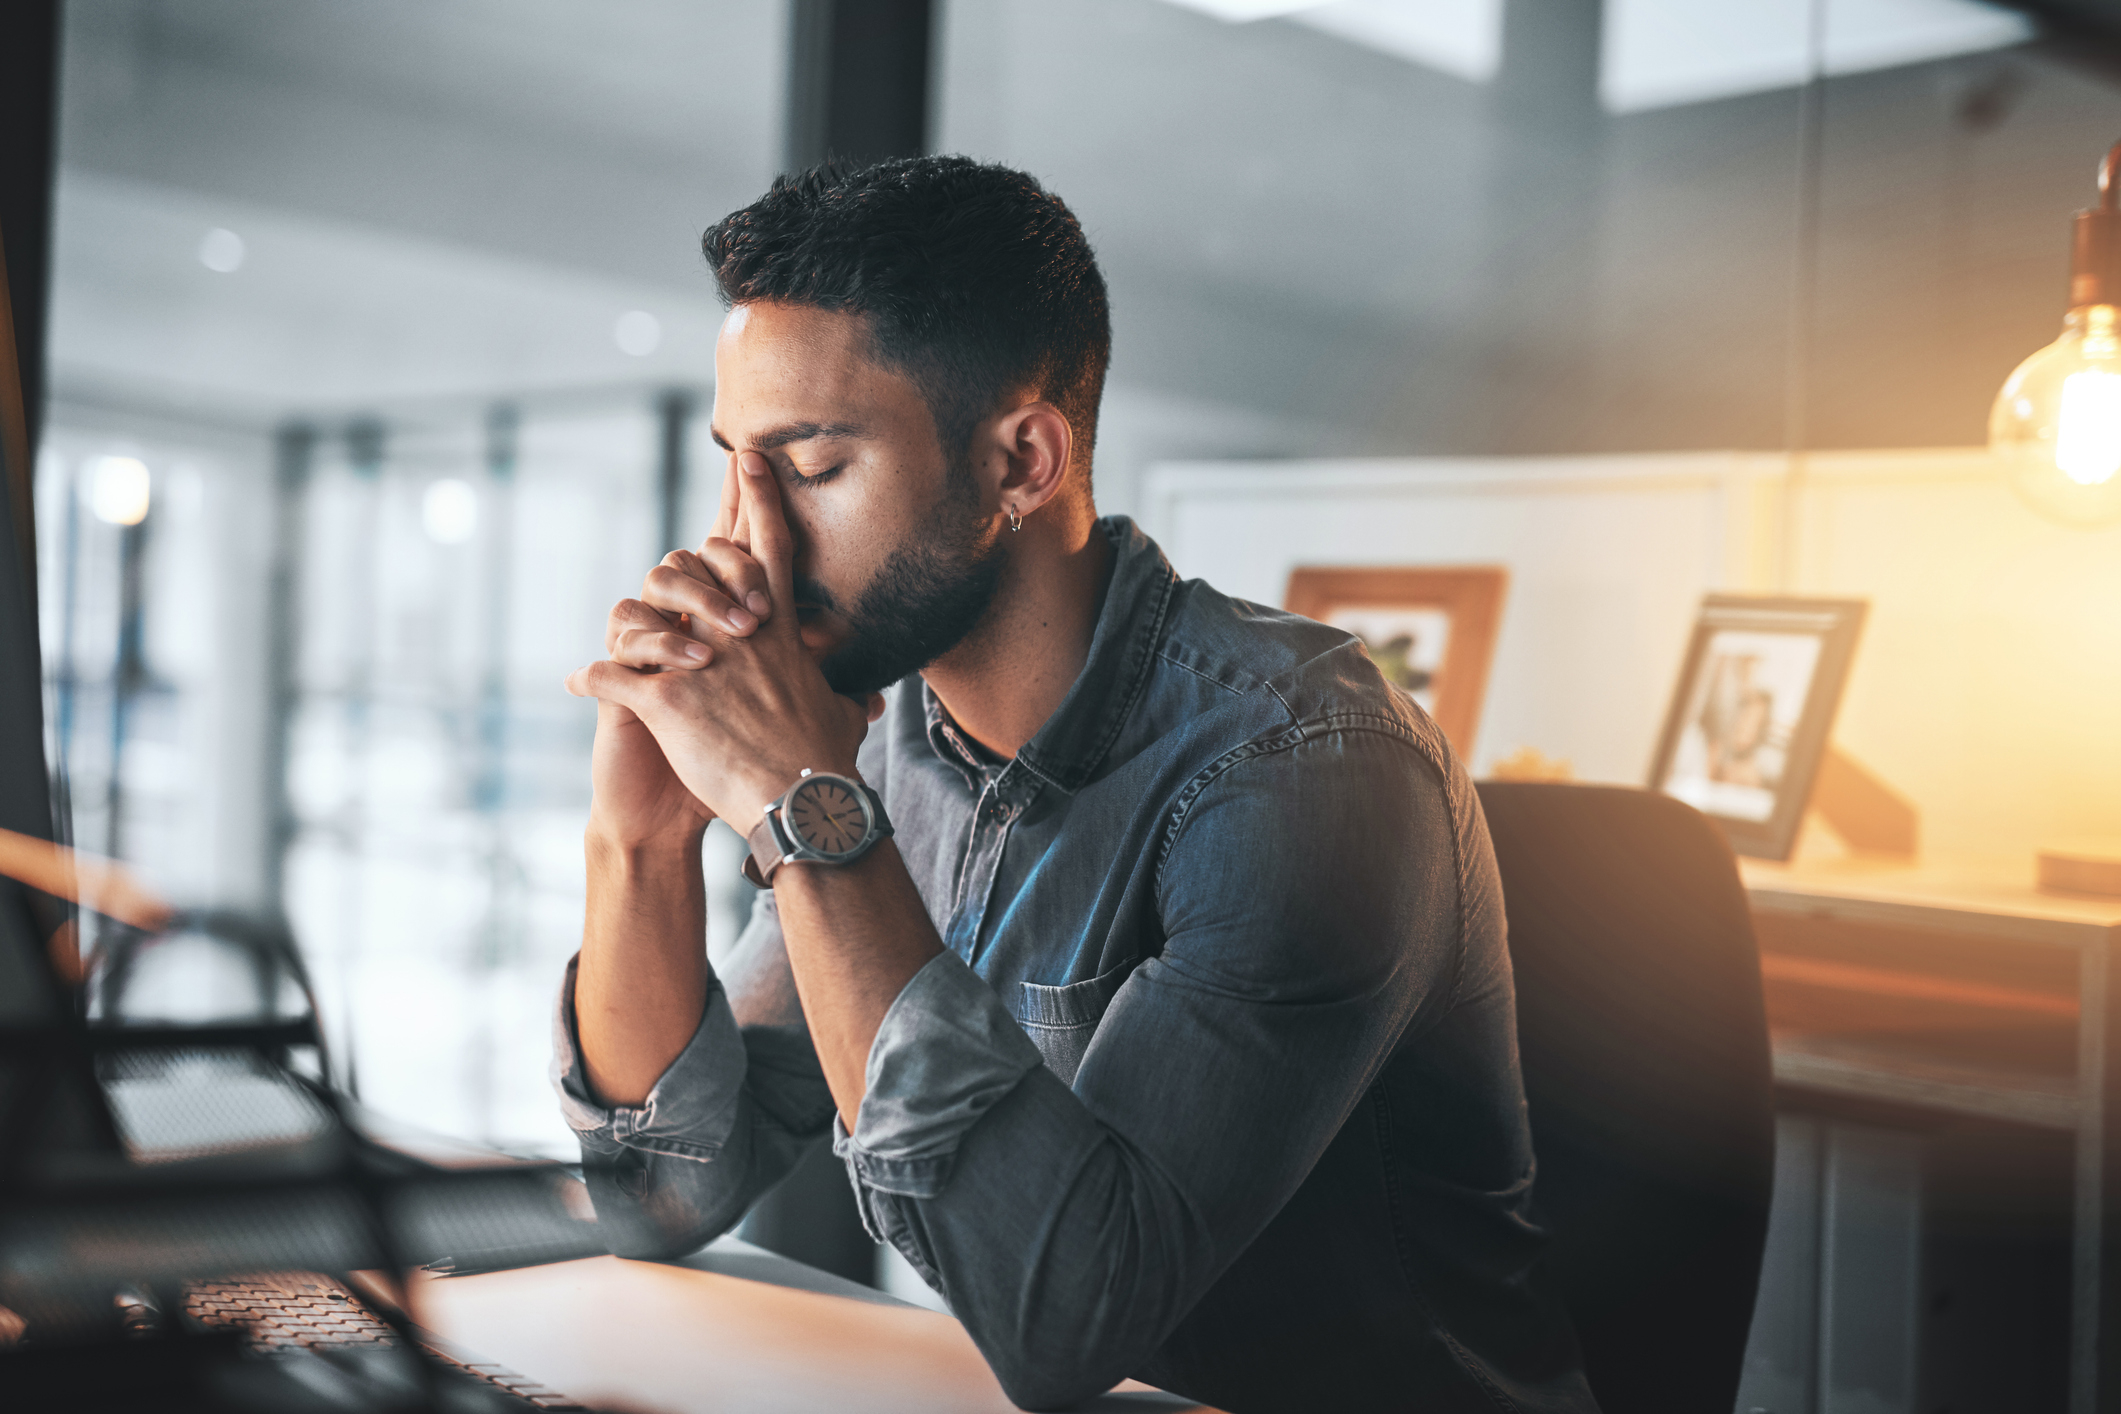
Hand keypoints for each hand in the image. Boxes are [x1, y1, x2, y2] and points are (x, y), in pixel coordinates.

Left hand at [568, 453, 883, 835]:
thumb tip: (868, 699)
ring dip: (631, 632)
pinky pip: (611, 676)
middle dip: (686, 559)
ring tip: (619, 650)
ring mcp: (698, 665)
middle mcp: (735, 636)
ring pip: (642, 618)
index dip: (759, 500)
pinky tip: (577, 686)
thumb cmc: (826, 763)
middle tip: (674, 564)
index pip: (770, 550)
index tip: (747, 459)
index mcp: (777, 634)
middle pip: (699, 567)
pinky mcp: (666, 701)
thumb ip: (845, 696)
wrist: (801, 802)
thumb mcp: (842, 716)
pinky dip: (591, 679)